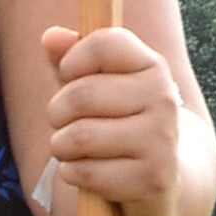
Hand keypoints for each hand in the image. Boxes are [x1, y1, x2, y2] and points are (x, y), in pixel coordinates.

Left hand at [40, 23, 183, 215]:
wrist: (156, 177)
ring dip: (62, 146)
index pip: (104, 44)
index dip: (72, 61)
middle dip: (56, 112)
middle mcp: (163, 99)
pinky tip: (87, 172)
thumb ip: (69, 58)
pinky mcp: (153, 178)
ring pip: (80, 137)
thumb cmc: (112, 122)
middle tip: (64, 123)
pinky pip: (86, 173)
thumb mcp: (92, 85)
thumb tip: (51, 36)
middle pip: (81, 95)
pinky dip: (72, 174)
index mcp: (152, 66)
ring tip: (74, 148)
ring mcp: (162, 140)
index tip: (70, 77)